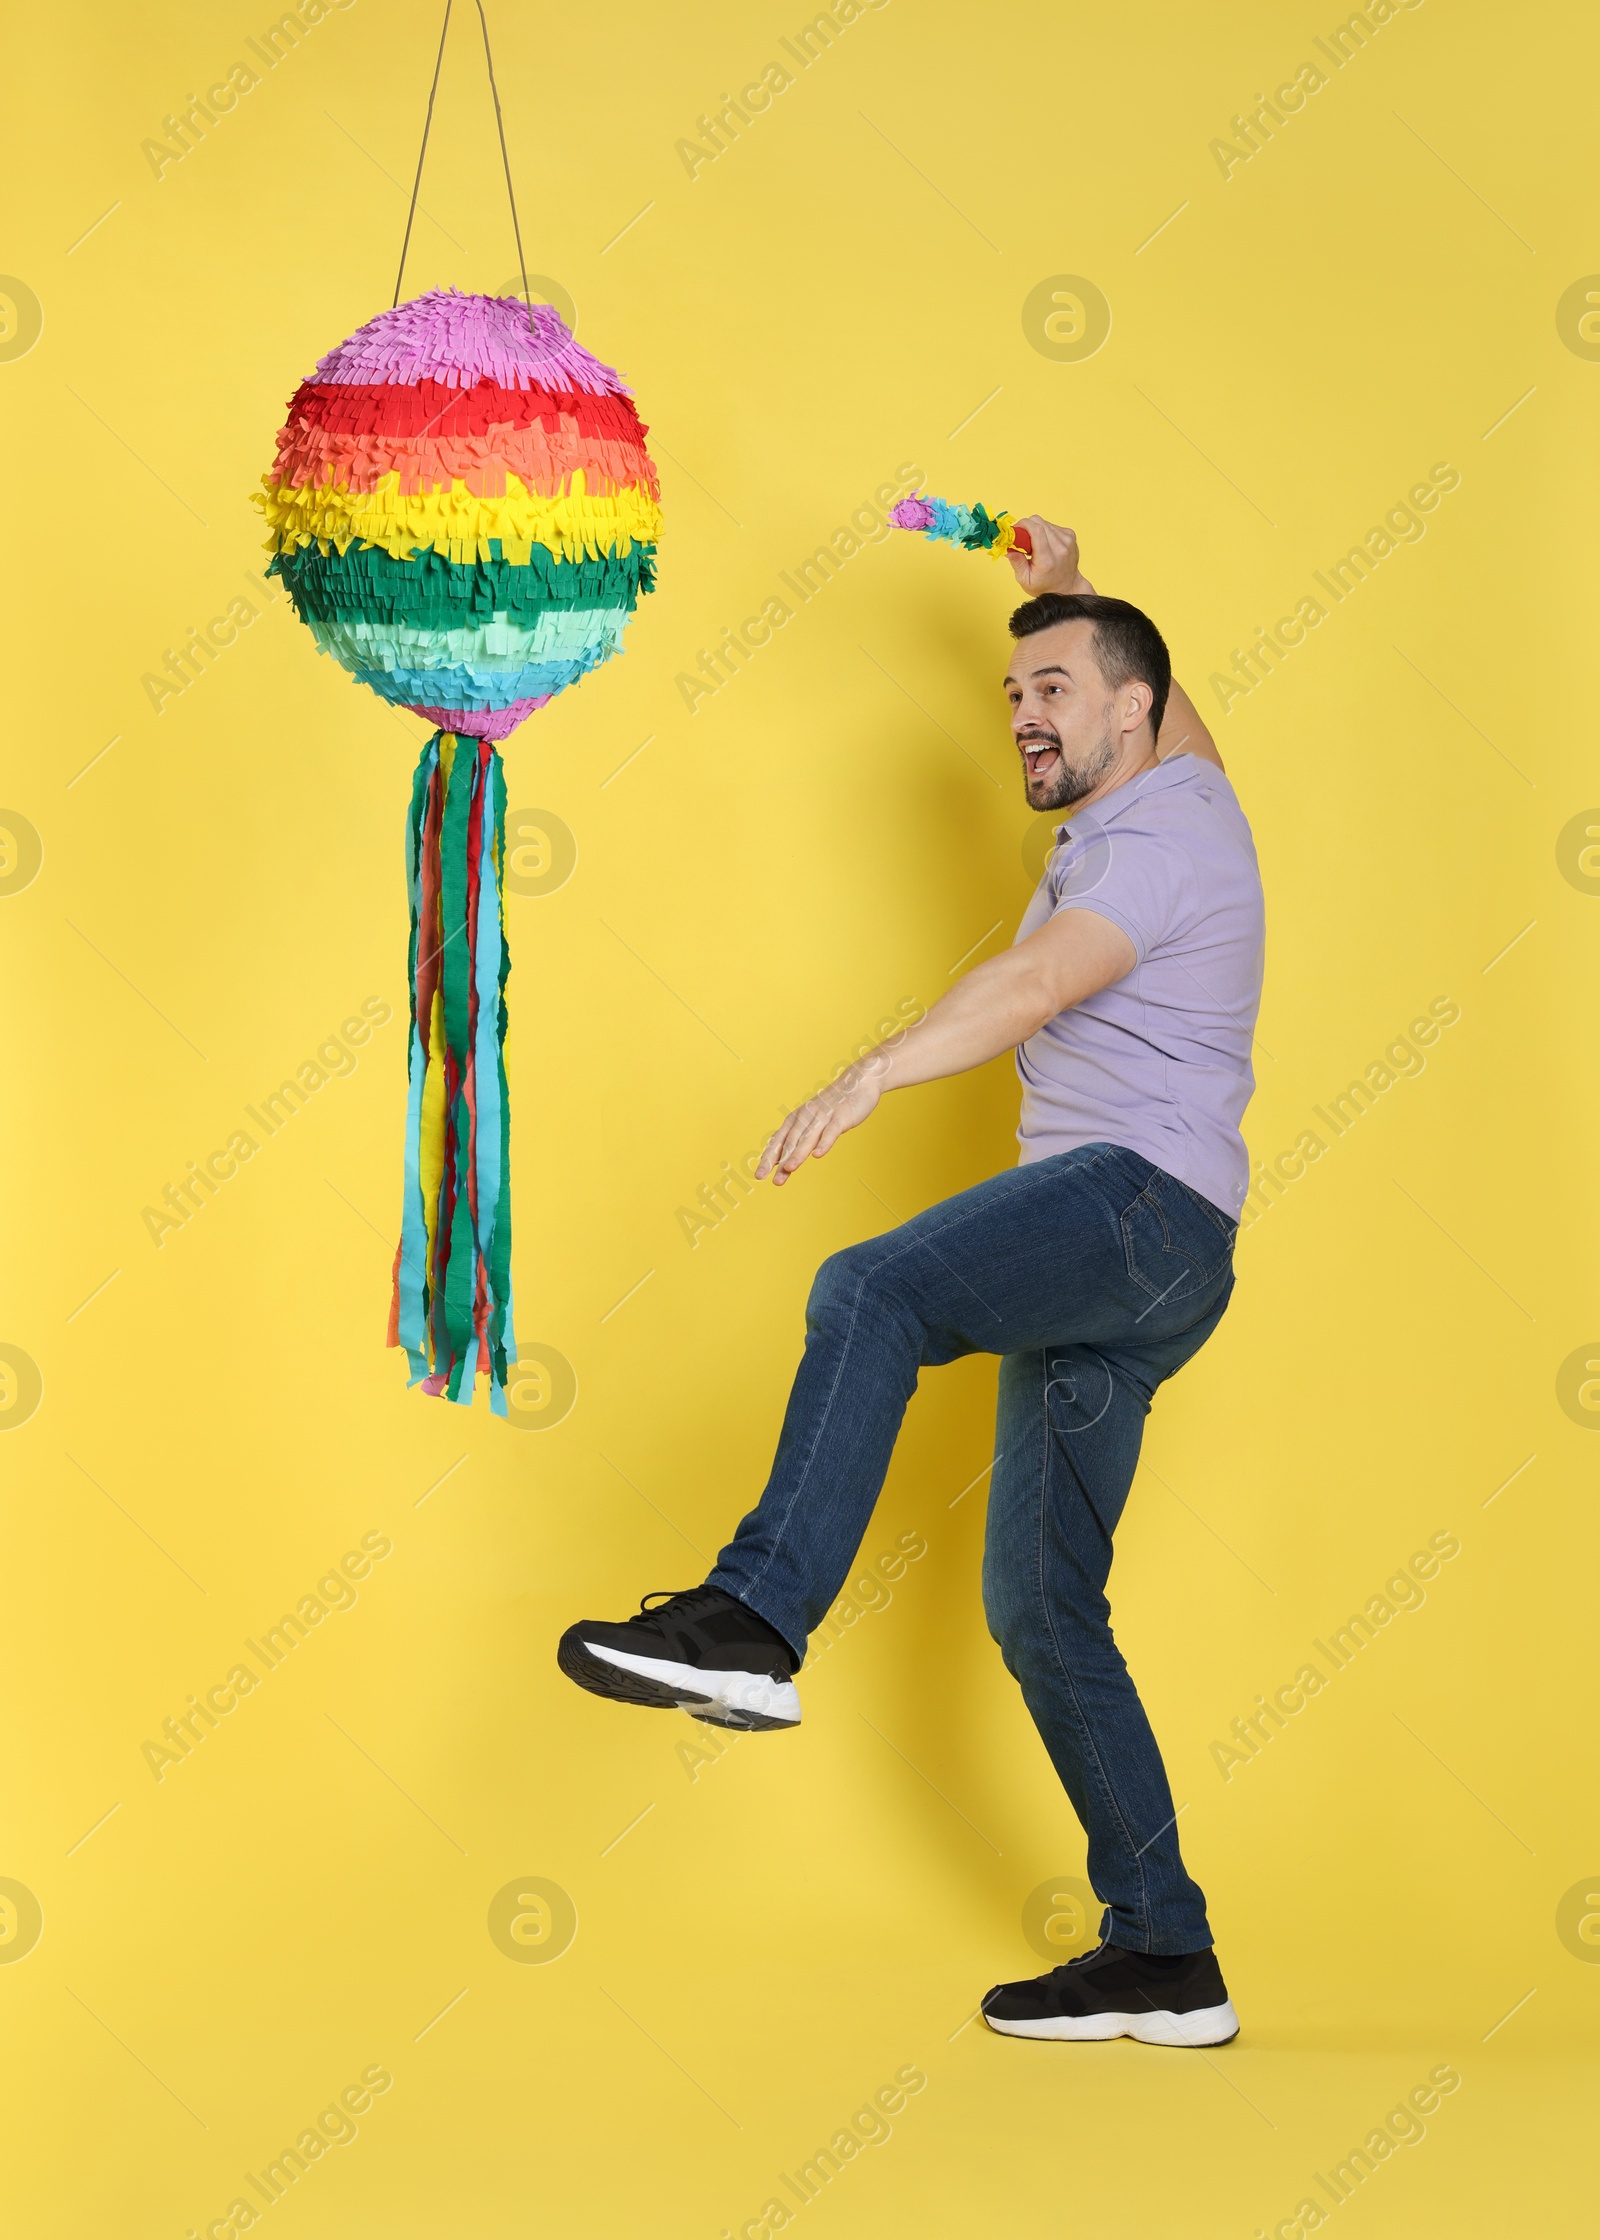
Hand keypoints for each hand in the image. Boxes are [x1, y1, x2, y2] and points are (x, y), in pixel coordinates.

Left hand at [756, 1061, 885, 1184]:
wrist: (858, 1083)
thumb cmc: (833, 1107)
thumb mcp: (812, 1122)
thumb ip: (799, 1140)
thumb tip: (781, 1161)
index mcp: (796, 1118)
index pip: (778, 1140)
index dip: (768, 1157)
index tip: (759, 1175)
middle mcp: (806, 1117)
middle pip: (790, 1141)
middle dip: (779, 1160)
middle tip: (769, 1178)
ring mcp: (823, 1116)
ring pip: (808, 1137)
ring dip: (798, 1154)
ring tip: (789, 1169)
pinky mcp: (840, 1117)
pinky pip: (830, 1132)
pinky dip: (824, 1143)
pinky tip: (818, 1155)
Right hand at [1007, 515, 1094, 597]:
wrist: (1067, 586)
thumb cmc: (1044, 585)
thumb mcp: (1025, 580)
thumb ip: (1017, 563)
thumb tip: (1008, 548)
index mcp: (1047, 559)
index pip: (1036, 530)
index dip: (1023, 525)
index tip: (1015, 530)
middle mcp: (1060, 547)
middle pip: (1039, 523)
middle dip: (1027, 527)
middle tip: (1023, 540)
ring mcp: (1067, 540)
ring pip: (1045, 523)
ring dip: (1036, 530)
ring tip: (1035, 545)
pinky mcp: (1070, 535)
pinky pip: (1052, 525)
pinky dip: (1045, 531)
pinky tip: (1045, 543)